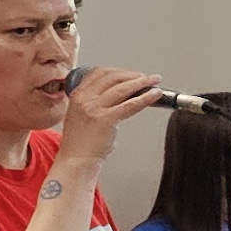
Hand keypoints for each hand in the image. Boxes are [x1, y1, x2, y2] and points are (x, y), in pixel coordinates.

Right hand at [56, 65, 167, 179]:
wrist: (75, 160)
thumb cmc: (80, 142)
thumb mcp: (81, 114)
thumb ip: (95, 102)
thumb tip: (120, 94)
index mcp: (77, 95)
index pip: (99, 72)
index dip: (119, 70)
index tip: (131, 73)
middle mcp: (84, 98)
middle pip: (113, 77)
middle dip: (133, 75)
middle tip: (147, 78)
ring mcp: (94, 108)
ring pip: (123, 88)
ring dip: (142, 82)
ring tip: (154, 82)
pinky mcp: (106, 119)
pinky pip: (130, 104)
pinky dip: (146, 98)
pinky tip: (155, 95)